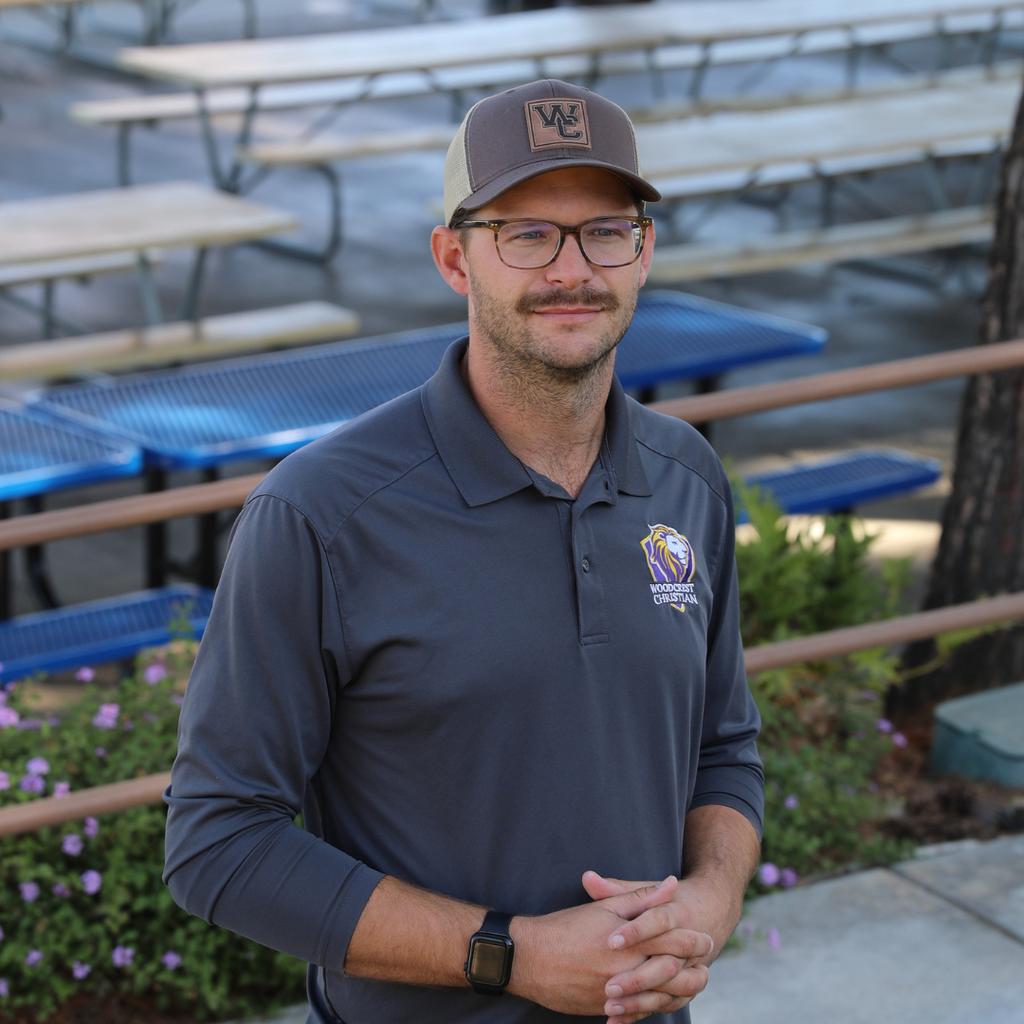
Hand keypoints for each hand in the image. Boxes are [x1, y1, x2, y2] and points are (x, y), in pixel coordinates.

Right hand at [509, 877, 703, 1017]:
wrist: (529, 958)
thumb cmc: (566, 927)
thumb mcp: (606, 908)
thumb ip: (642, 898)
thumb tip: (671, 884)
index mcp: (629, 943)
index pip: (673, 942)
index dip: (693, 940)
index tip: (704, 939)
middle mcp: (627, 971)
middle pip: (673, 975)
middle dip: (693, 968)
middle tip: (704, 962)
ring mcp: (616, 995)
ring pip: (659, 998)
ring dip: (679, 991)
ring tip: (690, 982)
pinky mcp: (605, 1009)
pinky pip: (637, 1012)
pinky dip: (652, 1006)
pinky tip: (659, 998)